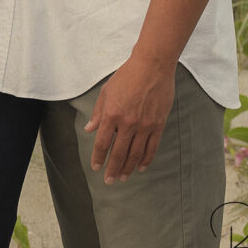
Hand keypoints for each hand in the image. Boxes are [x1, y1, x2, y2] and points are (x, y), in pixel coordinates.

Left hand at [84, 56, 175, 182]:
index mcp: (112, 114)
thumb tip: (89, 129)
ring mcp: (144, 125)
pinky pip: (151, 147)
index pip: (102, 143)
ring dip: (128, 168)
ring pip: (135, 154)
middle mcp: (127, 123)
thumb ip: (98, 112)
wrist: (152, 66)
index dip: (98, 157)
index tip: (96, 167)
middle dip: (112, 169)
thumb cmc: (127, 75)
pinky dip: (146, 159)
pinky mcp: (158, 124)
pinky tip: (140, 167)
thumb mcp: (107, 91)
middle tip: (109, 181)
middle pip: (118, 153)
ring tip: (123, 177)